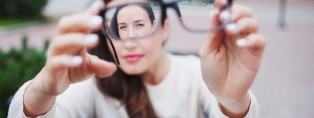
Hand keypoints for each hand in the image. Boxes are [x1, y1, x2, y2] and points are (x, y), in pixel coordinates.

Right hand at [24, 1, 115, 115]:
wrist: (53, 84)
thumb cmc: (72, 69)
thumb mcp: (90, 66)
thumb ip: (101, 65)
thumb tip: (114, 67)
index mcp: (72, 37)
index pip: (79, 22)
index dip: (89, 13)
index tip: (101, 5)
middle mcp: (62, 42)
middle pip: (66, 25)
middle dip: (82, 21)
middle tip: (99, 21)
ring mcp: (55, 54)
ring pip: (61, 41)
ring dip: (78, 39)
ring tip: (95, 40)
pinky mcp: (51, 68)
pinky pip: (57, 61)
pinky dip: (68, 60)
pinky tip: (79, 60)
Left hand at [199, 0, 264, 115]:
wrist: (221, 91)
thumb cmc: (213, 71)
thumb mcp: (207, 52)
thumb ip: (212, 34)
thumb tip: (214, 12)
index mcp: (223, 31)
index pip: (227, 13)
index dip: (225, 5)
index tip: (218, 1)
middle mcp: (236, 34)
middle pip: (244, 13)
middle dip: (237, 11)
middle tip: (226, 17)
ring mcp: (247, 42)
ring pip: (253, 23)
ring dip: (242, 23)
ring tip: (230, 30)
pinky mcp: (255, 53)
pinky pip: (259, 40)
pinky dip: (251, 39)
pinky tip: (240, 44)